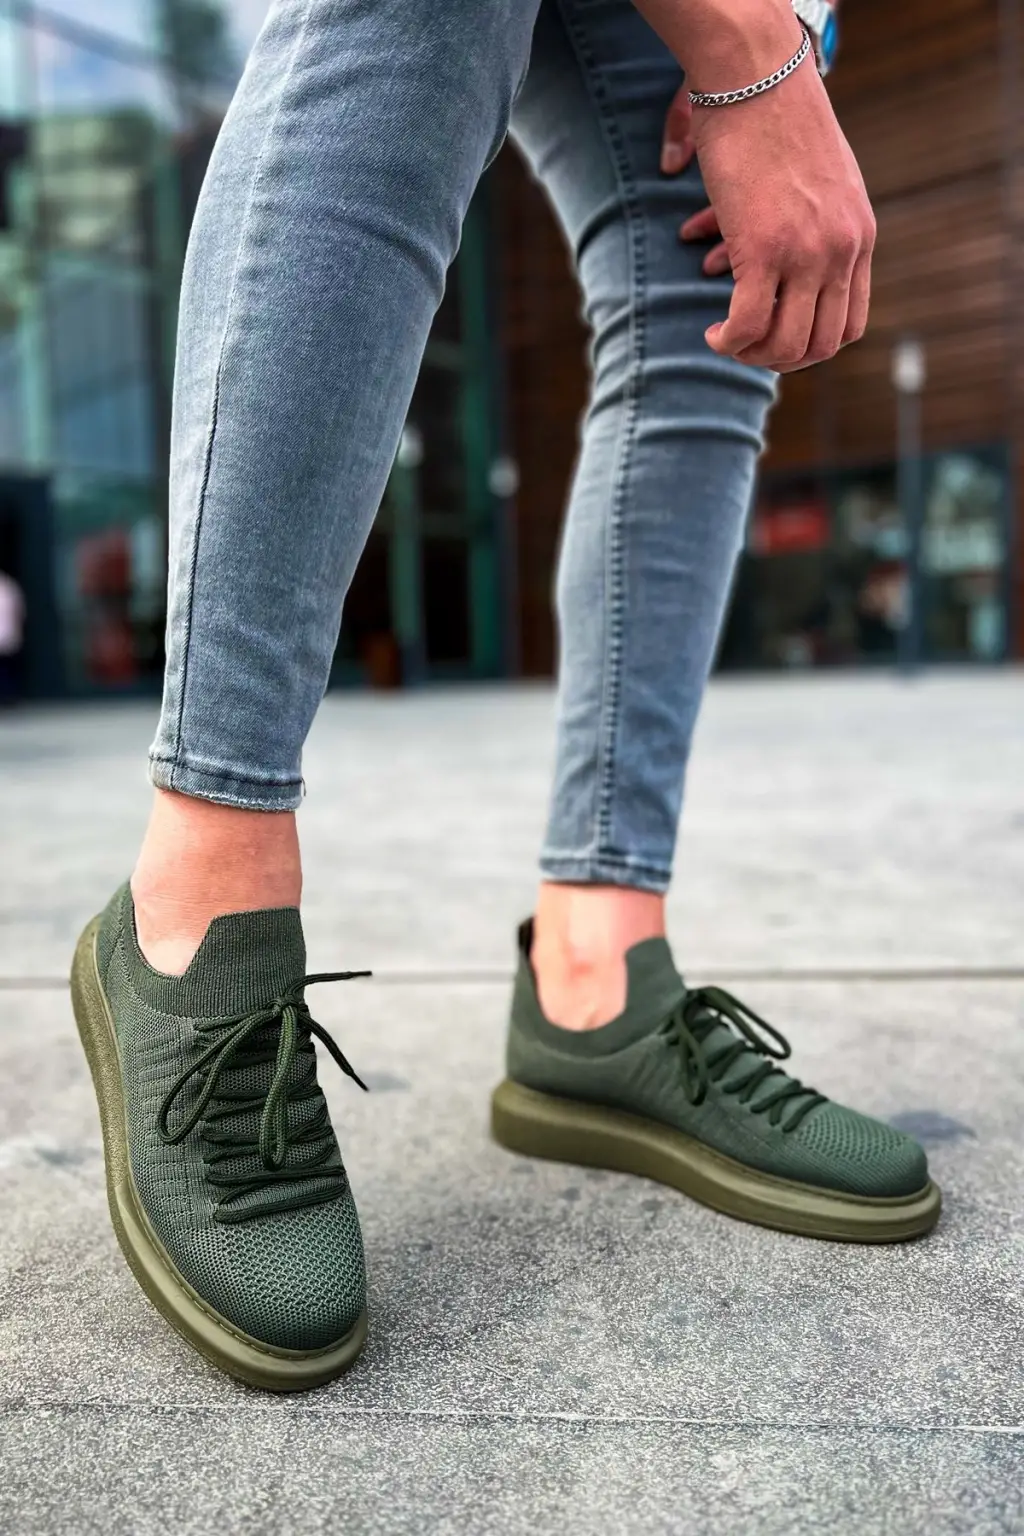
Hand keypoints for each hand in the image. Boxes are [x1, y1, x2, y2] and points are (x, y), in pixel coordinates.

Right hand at [641, 0, 874, 373]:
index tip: (777, 338)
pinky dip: (728, 341)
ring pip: (785, 344)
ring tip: (727, 340)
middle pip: (820, 345)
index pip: (849, 325)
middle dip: (779, 360)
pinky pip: (747, 326)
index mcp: (859, 236)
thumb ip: (809, 223)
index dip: (811, 346)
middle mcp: (841, 250)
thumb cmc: (775, 119)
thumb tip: (764, 258)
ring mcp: (806, 253)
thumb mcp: (815, 179)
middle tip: (747, 348)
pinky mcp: (764, 250)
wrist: (756, 76)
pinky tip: (712, 333)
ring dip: (752, 355)